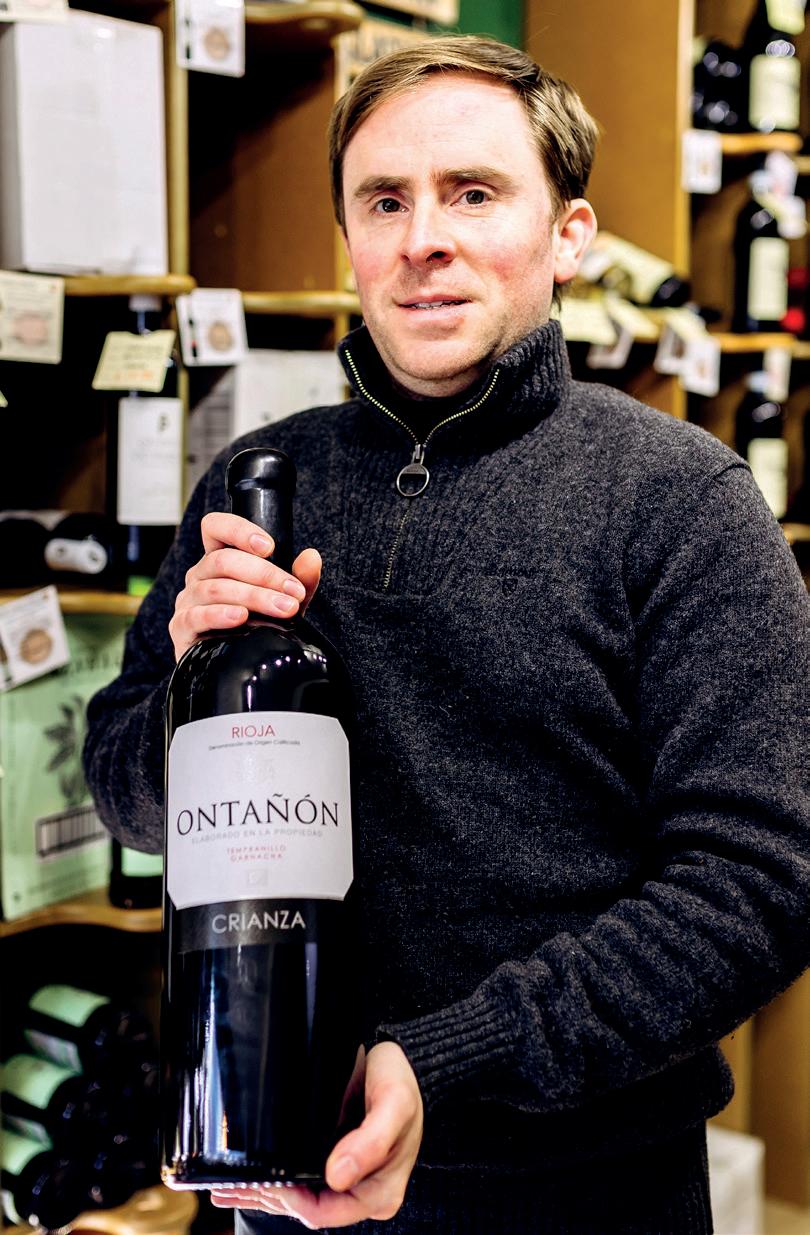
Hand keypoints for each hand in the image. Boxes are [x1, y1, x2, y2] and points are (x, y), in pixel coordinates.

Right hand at [169, 512, 321, 661]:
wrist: (231, 669)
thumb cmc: (254, 628)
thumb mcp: (282, 601)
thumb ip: (299, 580)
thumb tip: (312, 557)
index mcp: (218, 561)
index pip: (216, 528)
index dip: (238, 530)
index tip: (269, 547)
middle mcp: (199, 576)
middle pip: (223, 561)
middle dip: (265, 575)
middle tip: (294, 592)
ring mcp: (187, 601)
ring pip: (216, 588)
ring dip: (254, 597)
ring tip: (284, 609)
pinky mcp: (181, 628)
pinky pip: (195, 616)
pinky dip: (220, 615)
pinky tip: (240, 618)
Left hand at [210, 1042, 423, 1228]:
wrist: (404, 1063)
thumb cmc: (403, 1084)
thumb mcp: (394, 1106)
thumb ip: (370, 1142)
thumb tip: (336, 1176)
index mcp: (378, 1192)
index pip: (326, 1211)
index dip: (295, 1201)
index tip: (269, 1183)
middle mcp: (360, 1192)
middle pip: (307, 1207)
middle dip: (269, 1199)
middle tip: (229, 1186)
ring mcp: (345, 1179)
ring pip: (298, 1197)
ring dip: (262, 1194)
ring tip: (223, 1188)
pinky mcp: (332, 1162)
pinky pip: (300, 1181)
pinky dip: (272, 1183)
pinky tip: (245, 1182)